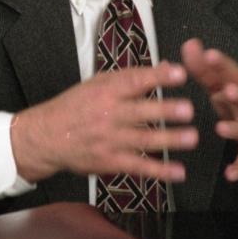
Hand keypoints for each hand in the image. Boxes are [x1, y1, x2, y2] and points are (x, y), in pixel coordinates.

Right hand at [9, 61, 197, 182]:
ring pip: (144, 139)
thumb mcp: (97, 83)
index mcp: (107, 91)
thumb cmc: (75, 106)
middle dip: (166, 111)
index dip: (158, 77)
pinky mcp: (111, 161)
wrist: (46, 136)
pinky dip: (160, 171)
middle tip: (188, 109)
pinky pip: (139, 166)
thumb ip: (131, 76)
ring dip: (169, 140)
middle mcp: (110, 114)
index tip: (180, 73)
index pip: (135, 81)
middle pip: (141, 112)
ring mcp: (111, 140)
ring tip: (191, 138)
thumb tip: (166, 66)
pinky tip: (179, 172)